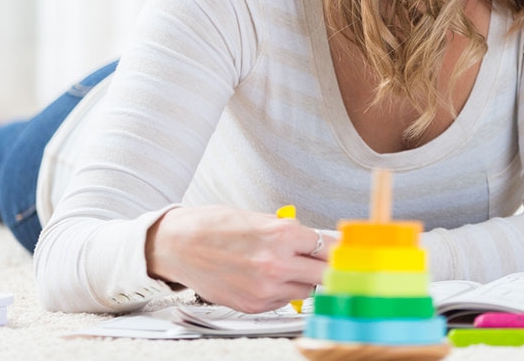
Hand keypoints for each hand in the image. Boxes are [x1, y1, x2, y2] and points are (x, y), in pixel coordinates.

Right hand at [145, 205, 331, 312]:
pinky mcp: (254, 305)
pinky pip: (283, 300)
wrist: (178, 246)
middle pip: (326, 273)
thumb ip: (293, 233)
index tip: (346, 251)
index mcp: (283, 235)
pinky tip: (267, 277)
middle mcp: (278, 264)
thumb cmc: (215, 227)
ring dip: (304, 279)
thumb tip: (321, 242)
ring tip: (286, 266)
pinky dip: (283, 290)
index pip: (330, 247)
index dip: (339, 249)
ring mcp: (266, 288)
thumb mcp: (262, 219)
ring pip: (307, 289)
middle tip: (329, 264)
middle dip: (329, 268)